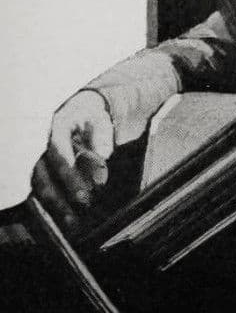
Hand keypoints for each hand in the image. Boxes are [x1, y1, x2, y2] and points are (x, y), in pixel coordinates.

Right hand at [31, 91, 114, 228]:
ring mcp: (34, 159)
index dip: (71, 177)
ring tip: (72, 223)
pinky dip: (48, 204)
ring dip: (54, 206)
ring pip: (39, 186)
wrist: (73, 109)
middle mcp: (38, 146)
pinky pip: (38, 189)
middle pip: (44, 177)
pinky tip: (61, 218)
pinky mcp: (35, 170)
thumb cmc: (88, 115)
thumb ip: (102, 136)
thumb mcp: (98, 118)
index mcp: (54, 129)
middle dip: (60, 199)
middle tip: (79, 213)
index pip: (60, 156)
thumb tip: (103, 157)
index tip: (85, 195)